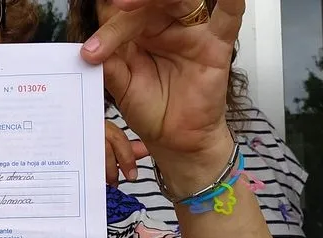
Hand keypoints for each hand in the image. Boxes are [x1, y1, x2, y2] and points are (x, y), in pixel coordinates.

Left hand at [81, 0, 240, 195]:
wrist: (175, 139)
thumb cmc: (152, 110)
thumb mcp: (123, 88)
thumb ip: (111, 67)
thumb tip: (90, 50)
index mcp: (140, 34)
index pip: (124, 17)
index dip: (108, 25)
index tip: (91, 48)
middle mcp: (166, 27)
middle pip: (151, 3)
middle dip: (133, 2)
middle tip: (116, 5)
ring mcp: (192, 33)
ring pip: (180, 1)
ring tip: (130, 4)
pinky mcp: (216, 46)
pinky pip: (228, 19)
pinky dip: (232, 3)